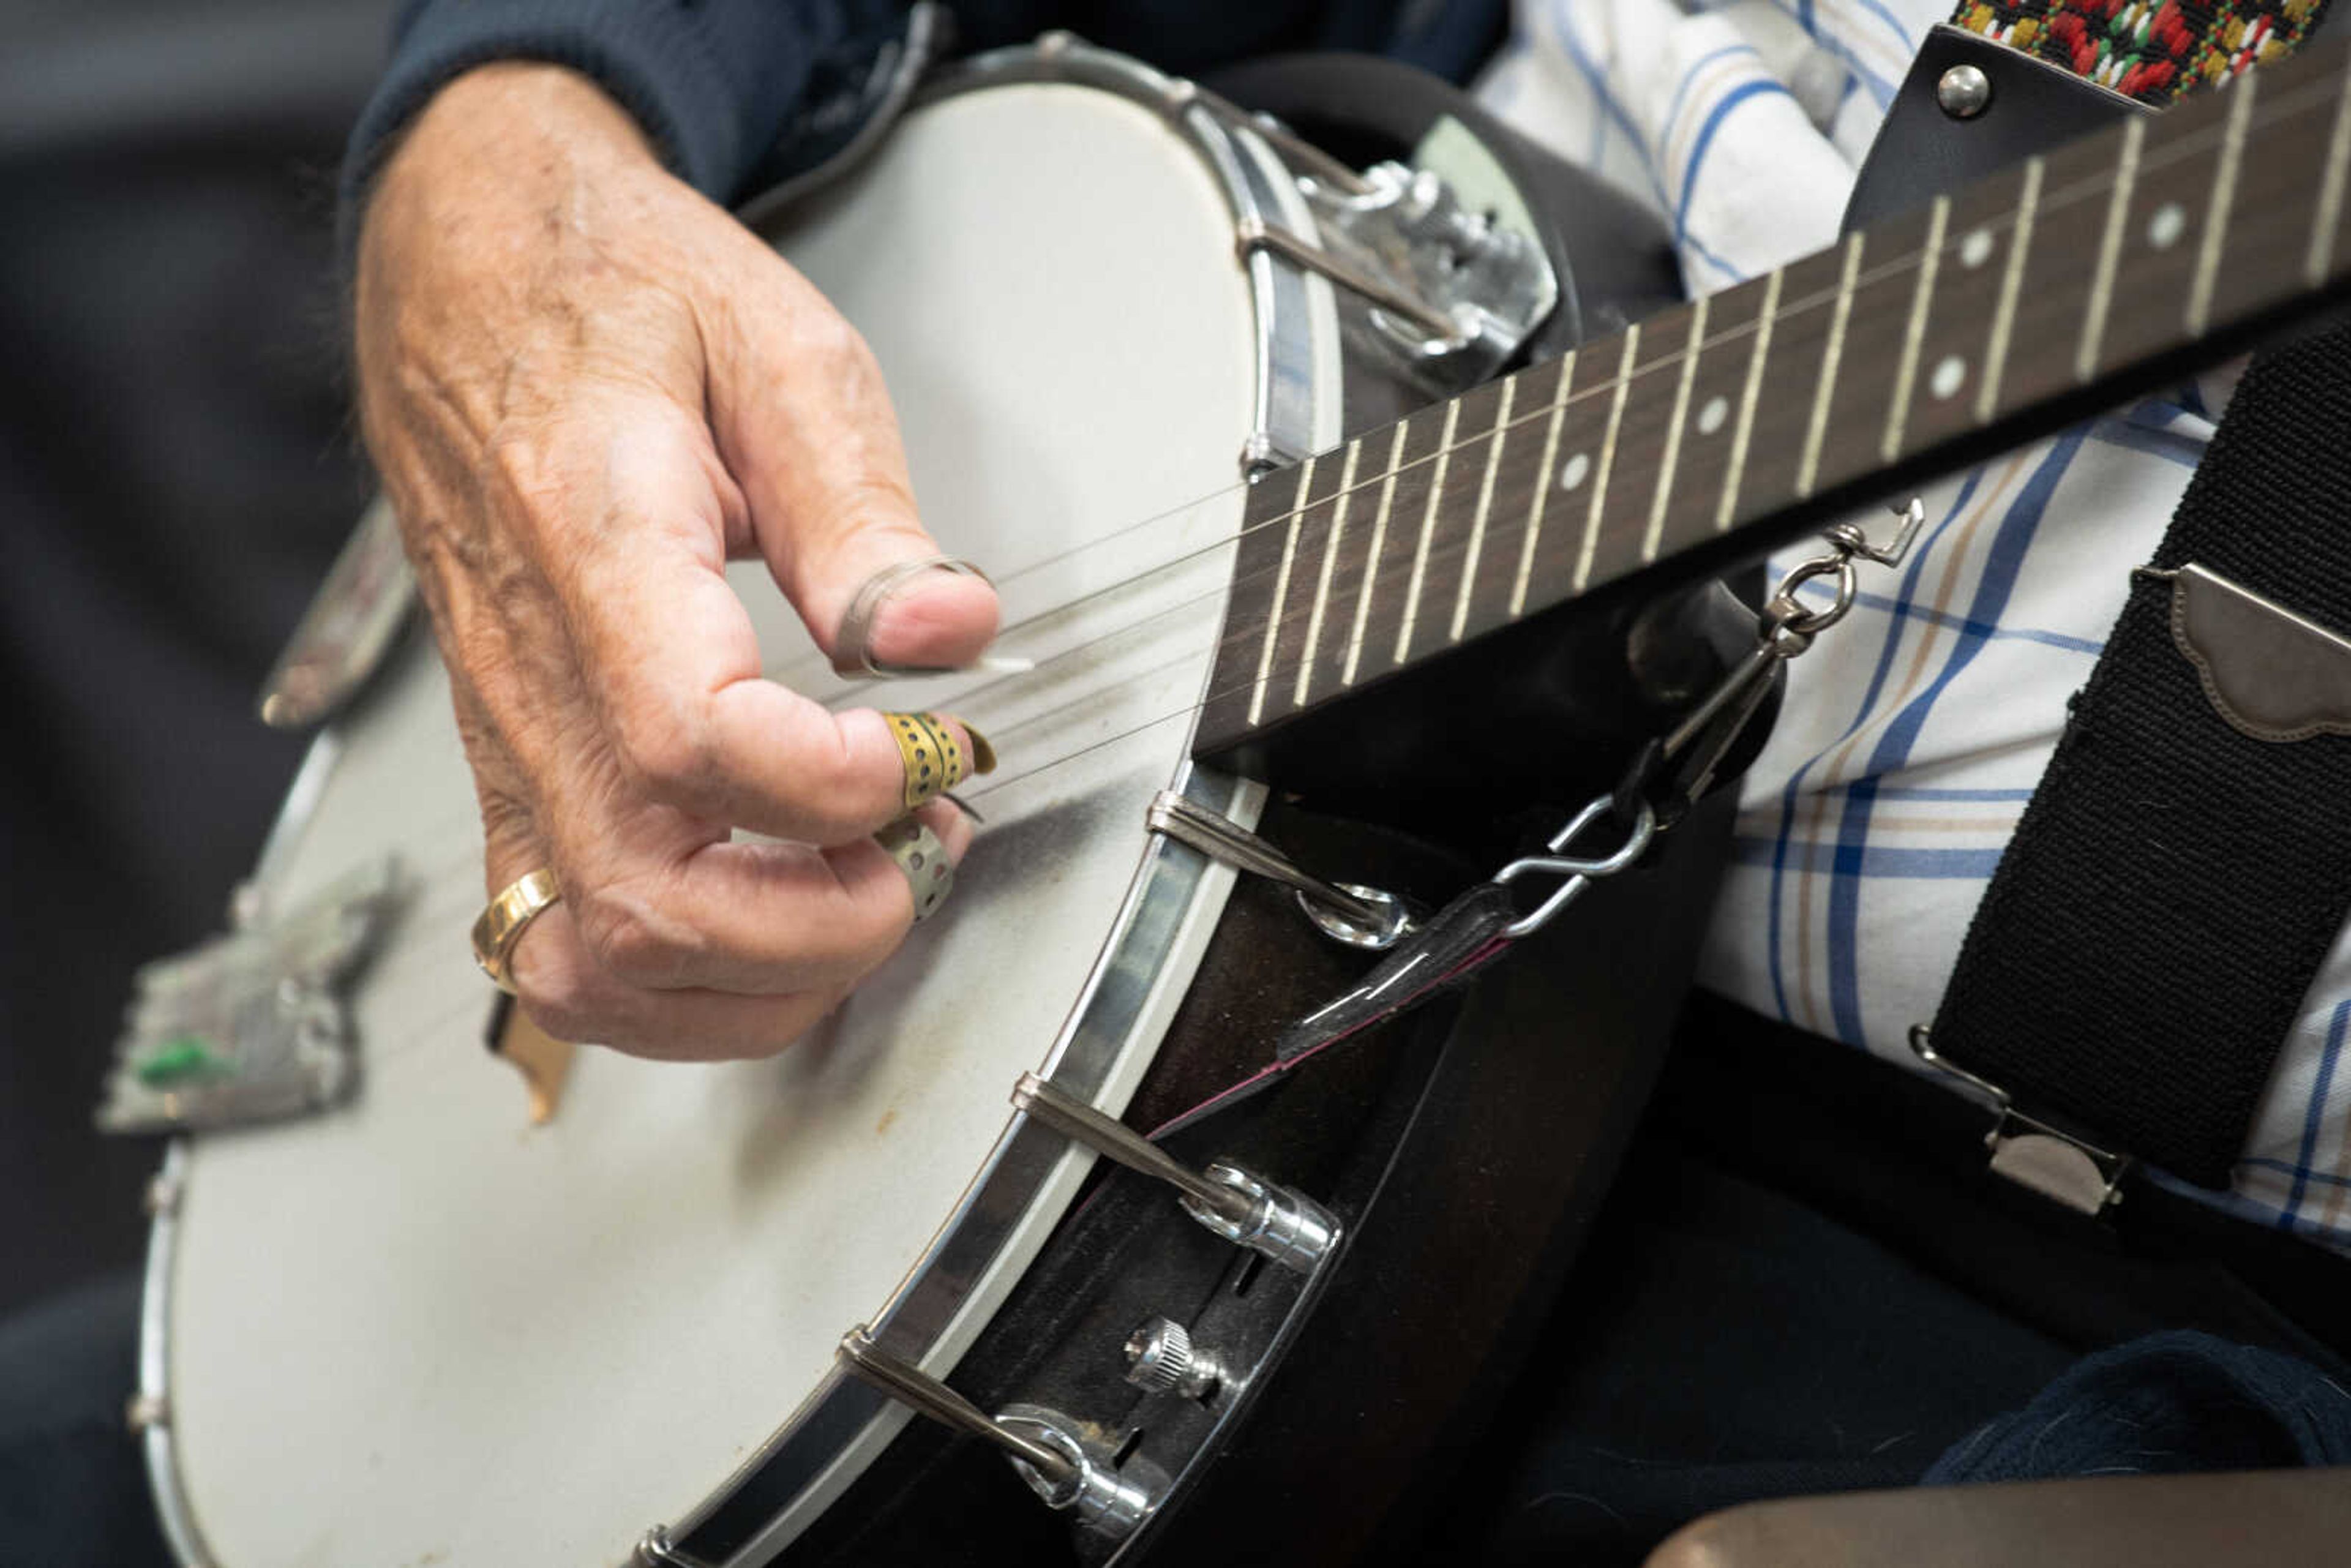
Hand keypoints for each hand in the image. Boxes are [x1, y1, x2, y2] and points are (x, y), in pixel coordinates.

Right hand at [355, 64, 998, 1058]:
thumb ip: (864, 513)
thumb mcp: (778, 351)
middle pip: (640, 900)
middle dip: (819, 923)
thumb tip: (947, 635)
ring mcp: (508, 746)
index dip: (830, 787)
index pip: (688, 737)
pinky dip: (686, 994)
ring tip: (863, 887)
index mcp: (597, 546)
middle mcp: (531, 673)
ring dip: (758, 981)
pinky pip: (563, 956)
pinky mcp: (509, 783)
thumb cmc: (618, 303)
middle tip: (920, 841)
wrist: (469, 284)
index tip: (927, 753)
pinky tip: (780, 927)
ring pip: (590, 965)